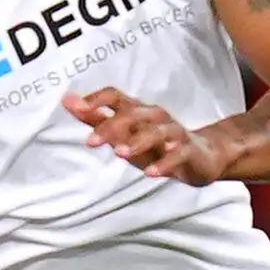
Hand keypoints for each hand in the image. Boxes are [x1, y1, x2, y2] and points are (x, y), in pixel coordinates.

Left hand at [66, 85, 235, 183]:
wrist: (202, 157)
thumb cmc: (154, 145)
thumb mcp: (122, 134)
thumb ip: (95, 118)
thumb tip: (67, 100)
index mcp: (137, 111)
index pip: (115, 96)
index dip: (96, 98)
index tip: (75, 106)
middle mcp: (155, 117)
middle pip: (134, 113)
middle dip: (111, 126)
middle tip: (90, 142)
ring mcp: (174, 133)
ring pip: (157, 131)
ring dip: (137, 141)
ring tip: (119, 153)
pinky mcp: (190, 151)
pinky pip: (178, 154)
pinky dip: (165, 162)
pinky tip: (151, 174)